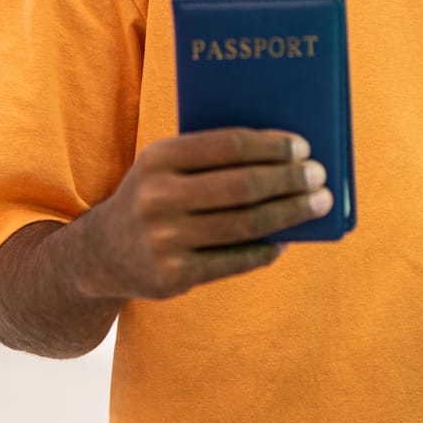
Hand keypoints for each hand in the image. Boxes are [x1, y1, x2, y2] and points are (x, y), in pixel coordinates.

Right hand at [72, 128, 330, 301]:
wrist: (103, 253)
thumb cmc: (153, 196)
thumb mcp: (165, 166)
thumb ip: (210, 158)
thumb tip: (284, 158)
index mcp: (159, 158)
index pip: (228, 146)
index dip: (271, 146)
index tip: (302, 147)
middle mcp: (158, 198)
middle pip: (242, 186)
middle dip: (289, 180)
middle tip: (319, 176)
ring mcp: (165, 240)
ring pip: (245, 225)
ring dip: (290, 214)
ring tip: (317, 205)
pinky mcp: (174, 277)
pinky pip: (235, 261)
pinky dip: (267, 249)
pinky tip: (286, 239)